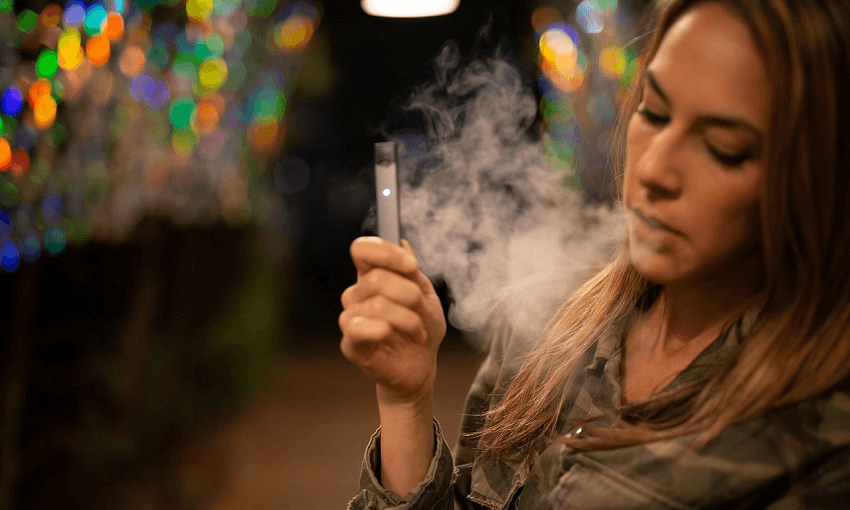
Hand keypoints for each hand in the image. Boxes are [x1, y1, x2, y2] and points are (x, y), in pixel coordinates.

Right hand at [339, 237, 446, 405]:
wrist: (421, 366)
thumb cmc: (421, 329)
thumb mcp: (426, 296)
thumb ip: (412, 272)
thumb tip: (402, 242)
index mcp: (372, 276)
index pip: (362, 249)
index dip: (385, 252)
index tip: (412, 266)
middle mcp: (356, 294)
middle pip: (377, 278)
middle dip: (410, 293)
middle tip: (422, 308)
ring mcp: (350, 318)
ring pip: (377, 304)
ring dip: (408, 318)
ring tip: (419, 331)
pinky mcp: (349, 344)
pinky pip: (360, 328)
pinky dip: (386, 330)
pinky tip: (396, 338)